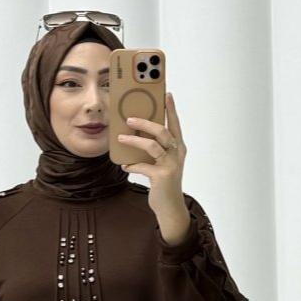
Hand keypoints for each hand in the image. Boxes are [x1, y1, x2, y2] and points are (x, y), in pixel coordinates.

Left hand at [116, 90, 186, 209]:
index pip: (175, 124)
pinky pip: (143, 166)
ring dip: (134, 141)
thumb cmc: (164, 182)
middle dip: (145, 123)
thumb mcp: (162, 163)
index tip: (166, 94)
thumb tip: (134, 135)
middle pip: (162, 131)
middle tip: (130, 118)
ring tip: (121, 137)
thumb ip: (154, 149)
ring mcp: (171, 165)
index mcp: (178, 148)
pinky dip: (132, 165)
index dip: (171, 109)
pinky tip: (124, 166)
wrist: (170, 206)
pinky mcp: (162, 176)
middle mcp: (177, 154)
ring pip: (152, 145)